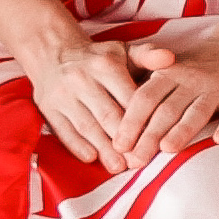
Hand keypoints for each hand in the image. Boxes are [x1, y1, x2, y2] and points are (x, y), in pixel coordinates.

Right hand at [13, 19, 148, 164]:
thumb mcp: (124, 51)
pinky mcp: (48, 107)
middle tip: (139, 161)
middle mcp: (82, 79)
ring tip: (119, 167)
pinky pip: (63, 130)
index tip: (156, 140)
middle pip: (107, 114)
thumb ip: (148, 55)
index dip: (143, 120)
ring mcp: (62, 95)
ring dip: (103, 148)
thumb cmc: (99, 58)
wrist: (54, 53)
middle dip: (124, 140)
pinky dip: (77, 146)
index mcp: (105, 65)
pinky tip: (92, 158)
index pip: (129, 97)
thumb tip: (170, 58)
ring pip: (86, 126)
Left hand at [113, 9, 218, 161]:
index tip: (118, 146)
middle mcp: (190, 80)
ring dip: (182, 130)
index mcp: (167, 74)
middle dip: (149, 136)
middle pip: (166, 110)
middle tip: (136, 161)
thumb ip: (147, 94)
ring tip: (167, 149)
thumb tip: (119, 130)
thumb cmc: (195, 67)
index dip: (130, 122)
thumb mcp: (167, 70)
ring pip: (196, 112)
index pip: (144, 98)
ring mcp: (216, 88)